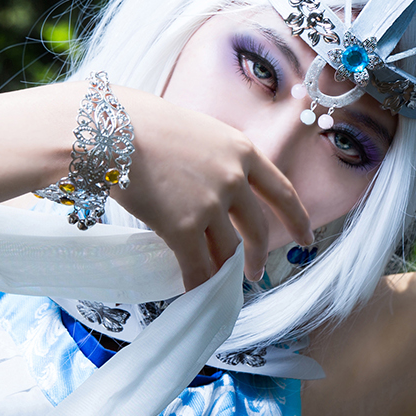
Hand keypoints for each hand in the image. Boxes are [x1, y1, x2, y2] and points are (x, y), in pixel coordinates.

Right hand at [113, 91, 312, 288]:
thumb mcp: (197, 130)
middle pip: (257, 228)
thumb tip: (212, 183)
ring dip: (226, 273)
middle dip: (258, 256)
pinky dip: (198, 284)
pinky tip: (195, 293)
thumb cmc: (140, 122)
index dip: (297, 219)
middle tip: (256, 273)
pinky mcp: (182, 227)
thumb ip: (214, 158)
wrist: (109, 127)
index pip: (282, 191)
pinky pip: (197, 265)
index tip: (306, 237)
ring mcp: (210, 204)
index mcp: (242, 150)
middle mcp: (234, 178)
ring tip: (221, 285)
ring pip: (227, 251)